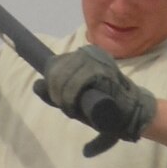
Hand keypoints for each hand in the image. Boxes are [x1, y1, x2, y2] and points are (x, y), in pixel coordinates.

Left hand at [34, 46, 156, 146]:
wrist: (130, 114)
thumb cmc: (103, 107)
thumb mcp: (76, 101)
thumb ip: (55, 94)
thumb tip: (36, 84)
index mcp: (82, 56)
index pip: (55, 64)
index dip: (53, 83)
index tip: (60, 99)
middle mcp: (88, 53)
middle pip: (55, 70)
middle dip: (56, 92)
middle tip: (69, 107)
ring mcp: (95, 60)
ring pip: (62, 76)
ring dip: (64, 97)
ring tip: (74, 108)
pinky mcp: (101, 70)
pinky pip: (75, 82)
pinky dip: (71, 97)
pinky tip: (76, 107)